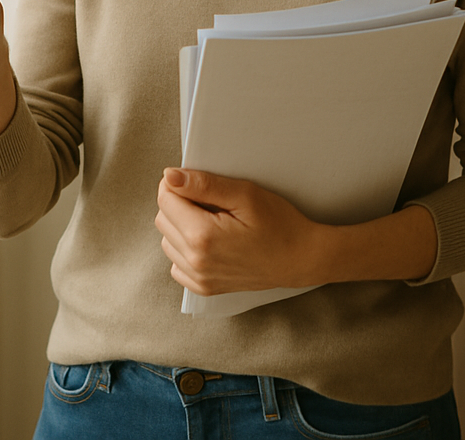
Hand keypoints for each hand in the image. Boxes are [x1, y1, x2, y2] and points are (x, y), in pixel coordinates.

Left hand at [155, 169, 439, 294]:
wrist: (301, 258)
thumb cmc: (279, 222)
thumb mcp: (246, 194)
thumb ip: (204, 184)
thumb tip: (169, 176)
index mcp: (202, 236)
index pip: (165, 198)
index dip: (179, 183)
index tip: (200, 182)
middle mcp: (194, 261)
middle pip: (163, 218)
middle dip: (180, 202)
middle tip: (212, 199)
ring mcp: (198, 278)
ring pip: (167, 239)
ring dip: (182, 225)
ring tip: (214, 219)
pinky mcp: (203, 288)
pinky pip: (176, 262)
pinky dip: (186, 248)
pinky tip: (211, 239)